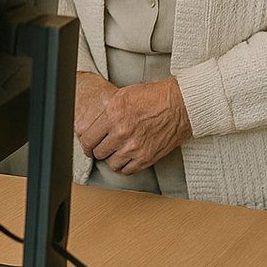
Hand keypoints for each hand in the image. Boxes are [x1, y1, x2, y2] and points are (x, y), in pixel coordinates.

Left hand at [76, 77, 190, 174]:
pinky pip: (126, 170)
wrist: (179, 105)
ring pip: (110, 163)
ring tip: (116, 150)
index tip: (88, 144)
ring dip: (111, 158)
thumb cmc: (154, 97)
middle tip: (103, 146)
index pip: (87, 138)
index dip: (86, 143)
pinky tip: (126, 157)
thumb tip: (92, 124)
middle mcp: (121, 131)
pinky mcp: (146, 157)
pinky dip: (124, 166)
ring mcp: (133, 146)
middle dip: (98, 150)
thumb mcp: (122, 95)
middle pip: (97, 152)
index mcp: (112, 113)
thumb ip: (106, 111)